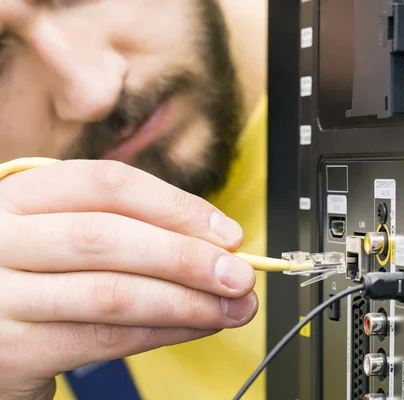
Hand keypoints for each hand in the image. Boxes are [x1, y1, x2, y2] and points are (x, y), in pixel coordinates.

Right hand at [0, 160, 256, 399]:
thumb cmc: (42, 275)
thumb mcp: (72, 234)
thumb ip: (136, 229)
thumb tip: (219, 243)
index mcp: (23, 195)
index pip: (108, 184)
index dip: (177, 206)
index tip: (227, 233)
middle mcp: (3, 238)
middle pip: (107, 237)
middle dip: (187, 258)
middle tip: (240, 276)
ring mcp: (0, 295)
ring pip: (111, 294)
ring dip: (187, 302)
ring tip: (232, 308)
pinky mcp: (12, 349)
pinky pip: (104, 339)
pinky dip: (163, 333)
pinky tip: (197, 327)